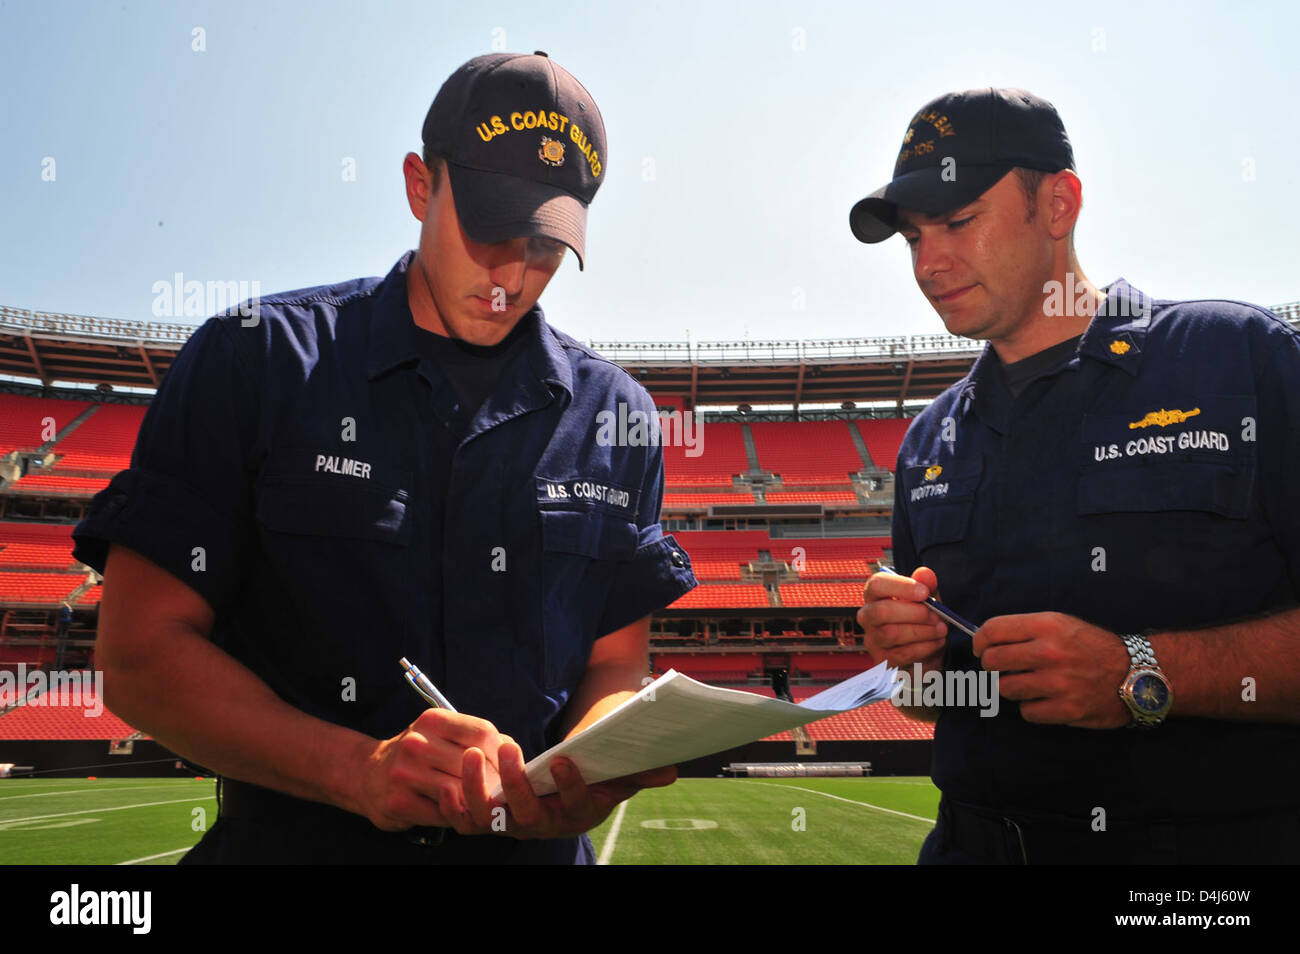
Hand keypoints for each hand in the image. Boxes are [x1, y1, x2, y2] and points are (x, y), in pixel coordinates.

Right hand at [356, 708, 506, 831]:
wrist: (367, 775)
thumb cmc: (416, 755)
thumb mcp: (441, 734)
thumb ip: (475, 739)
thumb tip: (513, 751)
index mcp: (433, 720)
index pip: (483, 733)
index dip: (502, 753)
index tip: (507, 765)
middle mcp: (417, 742)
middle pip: (474, 764)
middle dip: (491, 780)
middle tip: (498, 789)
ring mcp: (405, 773)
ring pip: (459, 790)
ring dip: (474, 800)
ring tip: (476, 800)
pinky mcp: (399, 802)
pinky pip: (443, 813)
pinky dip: (455, 815)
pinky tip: (453, 810)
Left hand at [455, 739, 677, 839]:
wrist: (560, 784)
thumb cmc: (591, 774)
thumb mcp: (617, 774)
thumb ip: (639, 771)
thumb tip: (670, 772)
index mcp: (578, 813)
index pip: (575, 805)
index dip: (569, 786)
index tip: (564, 760)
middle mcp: (544, 824)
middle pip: (528, 814)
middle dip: (517, 783)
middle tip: (509, 748)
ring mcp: (513, 823)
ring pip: (492, 817)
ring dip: (478, 788)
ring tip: (473, 754)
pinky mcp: (488, 818)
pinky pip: (466, 820)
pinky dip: (455, 803)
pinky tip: (450, 777)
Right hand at [857, 566, 947, 670]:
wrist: (924, 654)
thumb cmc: (921, 621)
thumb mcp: (928, 600)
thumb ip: (926, 585)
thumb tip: (924, 574)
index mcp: (876, 596)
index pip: (877, 584)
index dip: (900, 586)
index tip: (924, 592)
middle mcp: (868, 616)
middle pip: (881, 611)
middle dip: (914, 613)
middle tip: (936, 615)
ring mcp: (873, 639)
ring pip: (892, 633)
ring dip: (923, 631)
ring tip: (941, 629)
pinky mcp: (882, 660)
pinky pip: (902, 653)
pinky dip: (924, 647)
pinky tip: (937, 642)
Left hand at [973, 612, 1130, 728]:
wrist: (1138, 673)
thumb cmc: (1093, 647)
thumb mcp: (1062, 624)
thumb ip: (1025, 630)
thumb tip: (987, 640)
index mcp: (1047, 626)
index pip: (993, 630)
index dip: (980, 641)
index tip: (982, 648)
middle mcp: (1049, 652)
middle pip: (992, 662)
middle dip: (993, 666)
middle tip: (1004, 668)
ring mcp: (1057, 683)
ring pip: (1005, 689)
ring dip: (1013, 688)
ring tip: (1030, 683)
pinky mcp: (1065, 709)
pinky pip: (1026, 712)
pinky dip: (1032, 707)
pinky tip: (1046, 699)